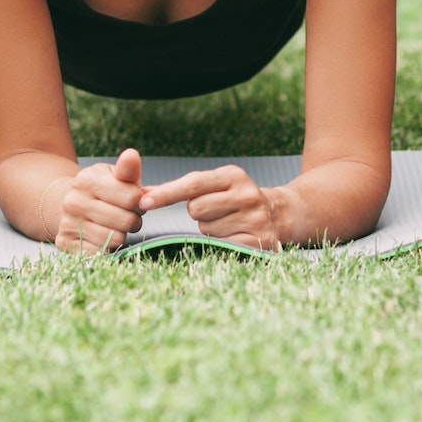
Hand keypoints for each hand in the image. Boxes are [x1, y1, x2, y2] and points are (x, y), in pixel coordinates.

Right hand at [49, 148, 145, 254]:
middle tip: (127, 215)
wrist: (67, 204)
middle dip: (134, 219)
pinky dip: (107, 246)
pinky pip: (101, 253)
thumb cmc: (100, 189)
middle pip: (126, 221)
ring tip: (115, 225)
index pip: (132, 197)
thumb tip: (132, 155)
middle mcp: (73, 201)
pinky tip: (102, 235)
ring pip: (116, 239)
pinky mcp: (65, 243)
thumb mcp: (113, 174)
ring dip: (122, 234)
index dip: (139, 201)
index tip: (133, 199)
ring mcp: (67, 223)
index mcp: (87, 180)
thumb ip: (128, 168)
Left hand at [139, 164, 281, 249]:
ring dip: (211, 229)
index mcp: (233, 175)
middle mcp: (246, 194)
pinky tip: (236, 234)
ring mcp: (255, 218)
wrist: (279, 213)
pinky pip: (222, 246)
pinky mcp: (259, 241)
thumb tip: (142, 193)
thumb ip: (180, 188)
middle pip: (196, 209)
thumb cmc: (235, 198)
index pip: (192, 184)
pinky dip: (222, 242)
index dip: (166, 194)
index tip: (144, 202)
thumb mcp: (215, 184)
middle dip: (198, 213)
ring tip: (228, 222)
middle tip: (215, 211)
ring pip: (207, 230)